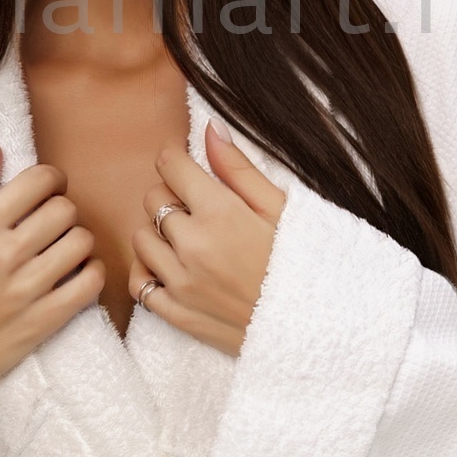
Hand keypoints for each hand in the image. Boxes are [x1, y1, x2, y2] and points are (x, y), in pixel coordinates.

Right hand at [0, 146, 104, 390]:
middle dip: (62, 210)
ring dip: (77, 240)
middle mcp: (6, 252)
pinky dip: (91, 273)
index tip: (46, 190)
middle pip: (66, 209)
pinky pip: (90, 283)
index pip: (40, 180)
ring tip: (62, 248)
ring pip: (82, 241)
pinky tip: (75, 274)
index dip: (50, 180)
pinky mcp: (43, 321)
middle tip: (51, 223)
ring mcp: (27, 288)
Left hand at [128, 119, 286, 356]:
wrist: (318, 328)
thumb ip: (238, 168)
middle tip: (198, 205)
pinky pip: (138, 283)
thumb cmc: (304, 263)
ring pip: (141, 238)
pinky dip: (147, 271)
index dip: (177, 159)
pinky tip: (171, 267)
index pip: (170, 167)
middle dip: (171, 194)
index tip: (185, 164)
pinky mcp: (178, 315)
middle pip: (153, 200)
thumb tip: (209, 128)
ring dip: (159, 232)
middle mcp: (192, 247)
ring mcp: (181, 284)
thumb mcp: (280, 208)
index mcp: (219, 213)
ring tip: (189, 237)